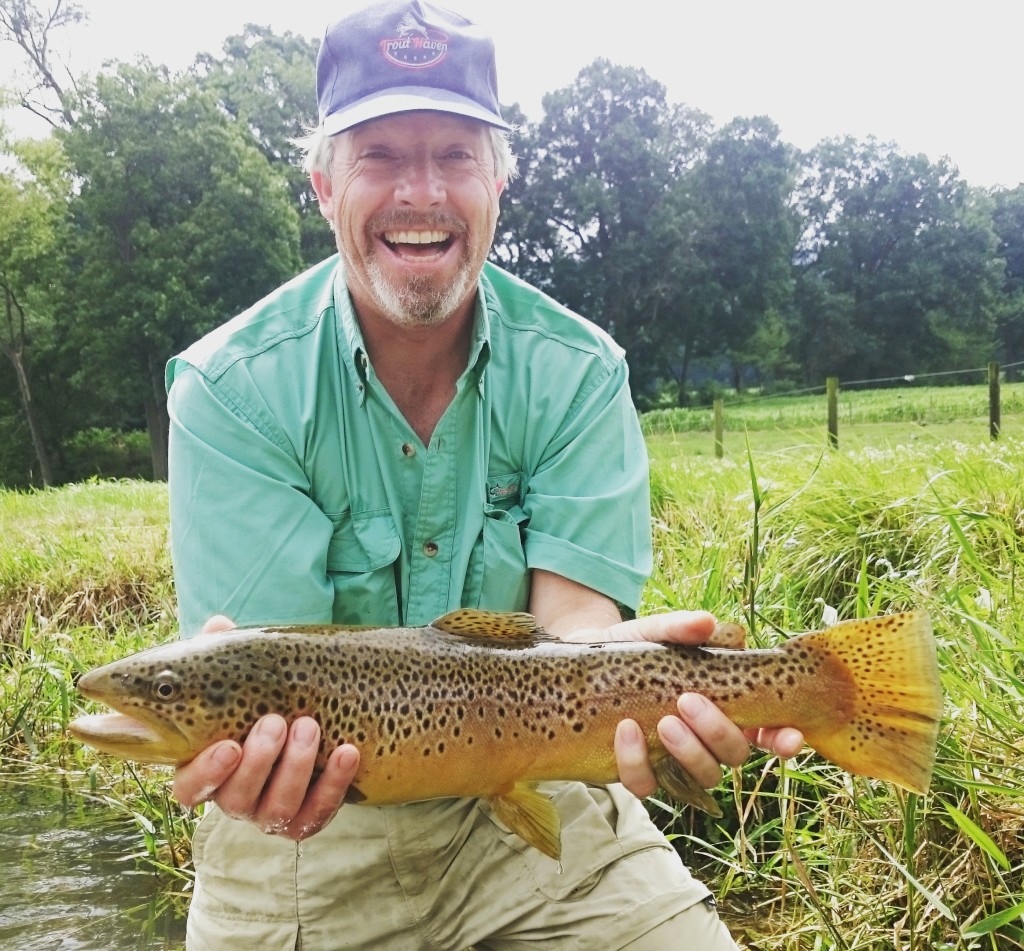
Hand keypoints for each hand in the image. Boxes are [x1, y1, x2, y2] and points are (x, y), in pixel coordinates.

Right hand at [170, 615, 360, 839]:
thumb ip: (224, 654)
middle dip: (259, 761)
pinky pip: (318, 813)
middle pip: (236, 798)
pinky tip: (348, 751)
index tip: (228, 744)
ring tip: (310, 725)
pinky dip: (335, 784)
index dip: (205, 772)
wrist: (315, 718)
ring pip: (277, 808)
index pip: (188, 788)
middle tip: (276, 722)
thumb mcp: (244, 675)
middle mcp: (235, 798)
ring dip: (296, 767)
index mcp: (207, 769)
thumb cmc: (263, 698)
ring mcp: (270, 813)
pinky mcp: (306, 820)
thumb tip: (217, 625)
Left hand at [602, 611, 804, 797]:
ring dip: (688, 752)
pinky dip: (638, 762)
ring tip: (664, 722)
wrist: (583, 661)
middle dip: (718, 732)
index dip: (784, 739)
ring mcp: (674, 759)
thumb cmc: (634, 648)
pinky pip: (647, 783)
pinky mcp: (638, 770)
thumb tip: (708, 622)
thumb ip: (681, 628)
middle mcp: (705, 738)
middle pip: (735, 754)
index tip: (789, 736)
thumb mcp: (655, 632)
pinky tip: (625, 730)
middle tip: (688, 701)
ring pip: (702, 776)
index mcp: (723, 704)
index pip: (766, 730)